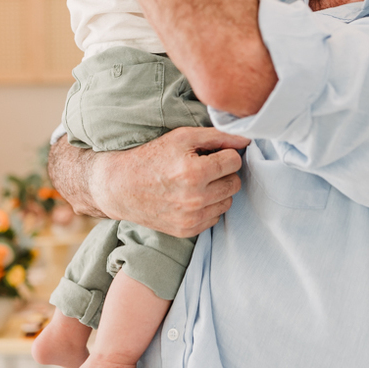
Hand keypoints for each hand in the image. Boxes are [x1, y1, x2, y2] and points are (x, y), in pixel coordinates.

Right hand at [51, 127, 247, 237]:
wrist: (120, 187)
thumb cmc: (152, 156)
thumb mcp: (182, 137)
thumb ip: (218, 136)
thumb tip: (248, 139)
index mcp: (194, 173)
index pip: (235, 161)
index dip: (226, 154)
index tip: (213, 153)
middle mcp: (194, 199)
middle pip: (235, 183)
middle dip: (224, 173)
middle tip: (205, 167)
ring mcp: (191, 218)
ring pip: (227, 202)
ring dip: (218, 191)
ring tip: (197, 182)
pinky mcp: (187, 231)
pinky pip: (215, 218)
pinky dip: (208, 207)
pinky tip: (190, 197)